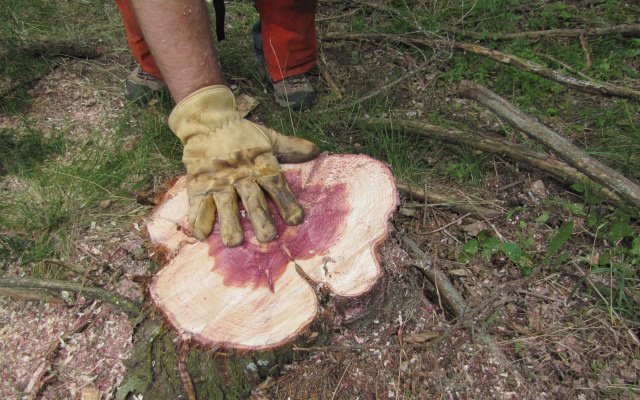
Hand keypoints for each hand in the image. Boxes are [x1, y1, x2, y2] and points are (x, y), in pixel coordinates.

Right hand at [168, 86, 318, 245]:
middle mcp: (241, 175)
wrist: (207, 121)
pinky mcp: (198, 185)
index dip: (287, 202)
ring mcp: (218, 181)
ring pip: (225, 205)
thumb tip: (316, 150)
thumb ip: (291, 147)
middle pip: (253, 199)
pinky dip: (199, 220)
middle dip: (260, 219)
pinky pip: (198, 204)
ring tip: (234, 241)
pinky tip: (202, 235)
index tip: (296, 219)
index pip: (276, 184)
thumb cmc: (242, 134)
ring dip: (229, 224)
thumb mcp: (268, 138)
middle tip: (268, 237)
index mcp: (260, 165)